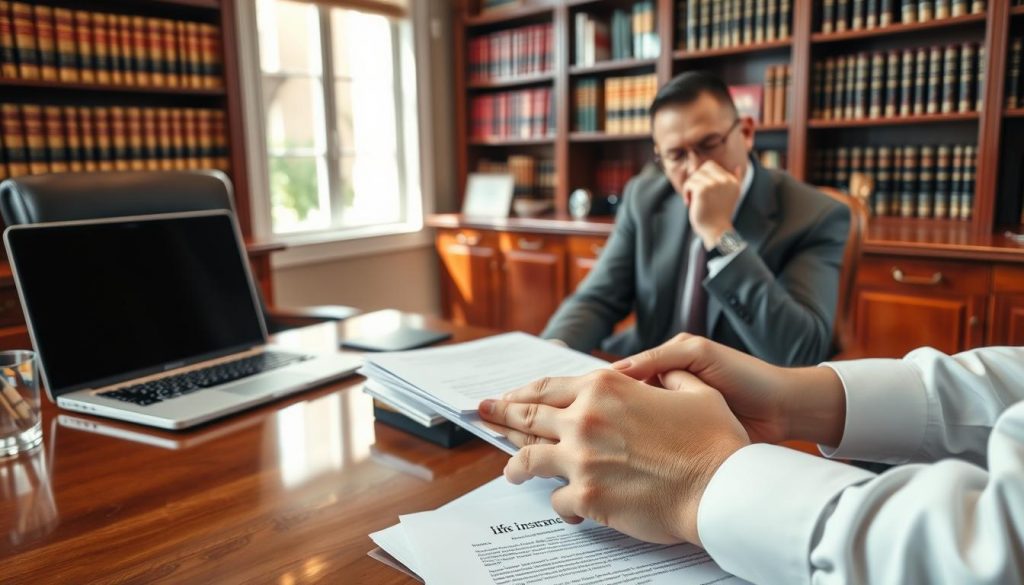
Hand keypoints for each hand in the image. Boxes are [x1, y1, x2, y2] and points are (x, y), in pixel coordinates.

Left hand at [478, 369, 748, 545]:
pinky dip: (559, 503)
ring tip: (510, 471)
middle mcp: (585, 419)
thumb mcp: (694, 389)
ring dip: (516, 465)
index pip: (547, 387)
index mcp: (606, 388)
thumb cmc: (712, 441)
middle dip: (500, 416)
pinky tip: (565, 506)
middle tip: (484, 416)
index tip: (505, 396)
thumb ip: (666, 376)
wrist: (720, 488)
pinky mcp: (586, 495)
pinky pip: (557, 499)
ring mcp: (581, 459)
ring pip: (528, 460)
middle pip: (527, 417)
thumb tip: (657, 374)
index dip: (521, 392)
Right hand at [613, 334, 845, 446]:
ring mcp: (673, 423)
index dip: (603, 389)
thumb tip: (617, 371)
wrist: (785, 411)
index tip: (583, 401)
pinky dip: (645, 454)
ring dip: (625, 438)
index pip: (621, 378)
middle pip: (624, 407)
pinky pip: (656, 449)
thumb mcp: (700, 354)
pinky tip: (633, 460)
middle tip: (592, 428)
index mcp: (665, 368)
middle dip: (609, 417)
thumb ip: (660, 358)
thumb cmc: (747, 376)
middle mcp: (665, 396)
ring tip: (609, 446)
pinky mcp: (683, 446)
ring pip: (637, 431)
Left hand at [681, 161, 741, 248]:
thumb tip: (737, 167)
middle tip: (695, 194)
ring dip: (690, 188)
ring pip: (695, 176)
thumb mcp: (732, 196)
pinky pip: (689, 183)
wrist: (716, 231)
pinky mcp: (703, 190)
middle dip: (697, 180)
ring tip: (692, 200)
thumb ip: (735, 180)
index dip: (702, 176)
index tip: (702, 191)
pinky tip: (689, 202)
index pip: (711, 165)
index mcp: (732, 181)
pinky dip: (686, 193)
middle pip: (703, 168)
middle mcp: (725, 180)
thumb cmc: (720, 215)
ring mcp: (714, 184)